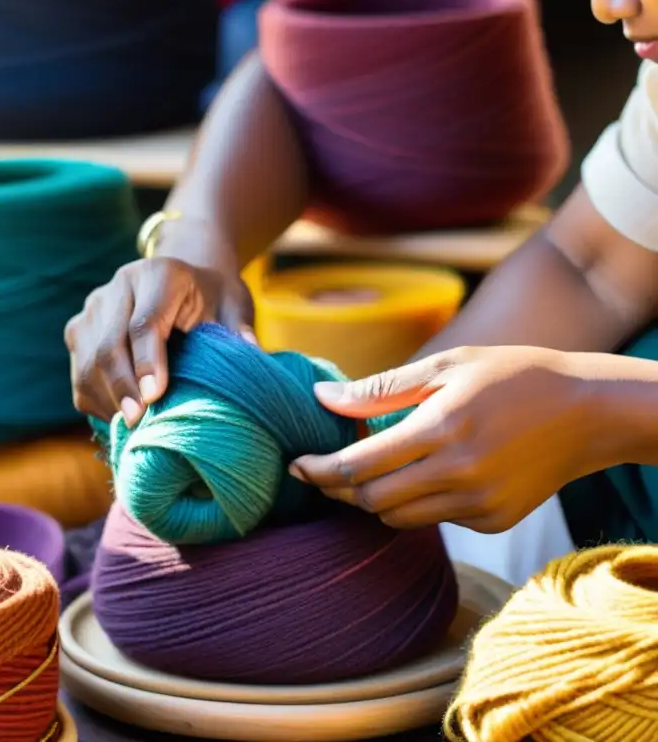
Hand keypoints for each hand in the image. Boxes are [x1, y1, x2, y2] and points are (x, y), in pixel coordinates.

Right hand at [65, 257, 255, 425]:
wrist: (182, 281)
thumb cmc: (213, 299)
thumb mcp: (234, 306)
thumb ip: (239, 329)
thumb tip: (251, 354)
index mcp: (159, 274)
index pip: (143, 323)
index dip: (147, 362)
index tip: (154, 396)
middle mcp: (118, 286)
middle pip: (108, 345)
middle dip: (122, 388)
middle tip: (139, 423)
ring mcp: (92, 309)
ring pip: (87, 363)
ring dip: (108, 401)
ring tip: (132, 428)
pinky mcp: (78, 332)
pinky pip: (80, 377)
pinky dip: (98, 403)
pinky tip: (121, 419)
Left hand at [289, 346, 610, 532]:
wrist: (590, 411)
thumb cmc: (512, 376)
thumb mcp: (446, 365)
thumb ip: (378, 389)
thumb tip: (320, 397)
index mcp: (441, 428)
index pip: (358, 465)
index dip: (318, 470)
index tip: (295, 466)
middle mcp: (459, 473)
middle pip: (370, 500)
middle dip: (337, 489)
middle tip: (320, 471)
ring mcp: (479, 503)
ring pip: (397, 518)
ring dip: (372, 499)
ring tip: (367, 471)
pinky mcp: (493, 521)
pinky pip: (434, 520)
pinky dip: (416, 503)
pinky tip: (424, 475)